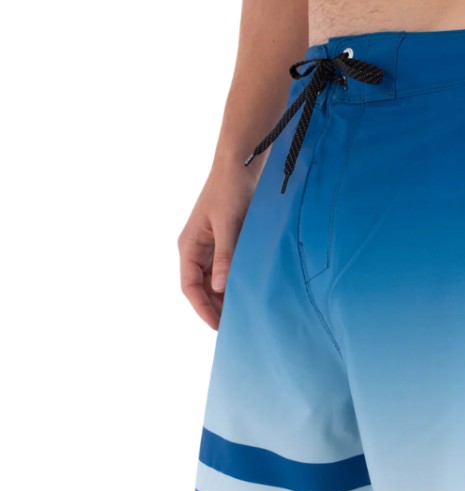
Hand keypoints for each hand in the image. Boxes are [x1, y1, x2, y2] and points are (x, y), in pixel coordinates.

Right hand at [178, 163, 256, 329]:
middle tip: (234, 326)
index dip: (202, 309)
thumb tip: (219, 288)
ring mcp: (211, 246)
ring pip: (214, 281)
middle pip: (201, 288)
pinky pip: (227, 269)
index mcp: (189, 246)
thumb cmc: (230, 190)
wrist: (240, 164)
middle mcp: (197, 249)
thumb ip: (225, 256)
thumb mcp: (228, 224)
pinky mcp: (226, 242)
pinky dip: (234, 283)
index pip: (189, 287)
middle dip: (214, 308)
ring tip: (242, 314)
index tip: (217, 327)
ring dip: (225, 297)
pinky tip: (248, 292)